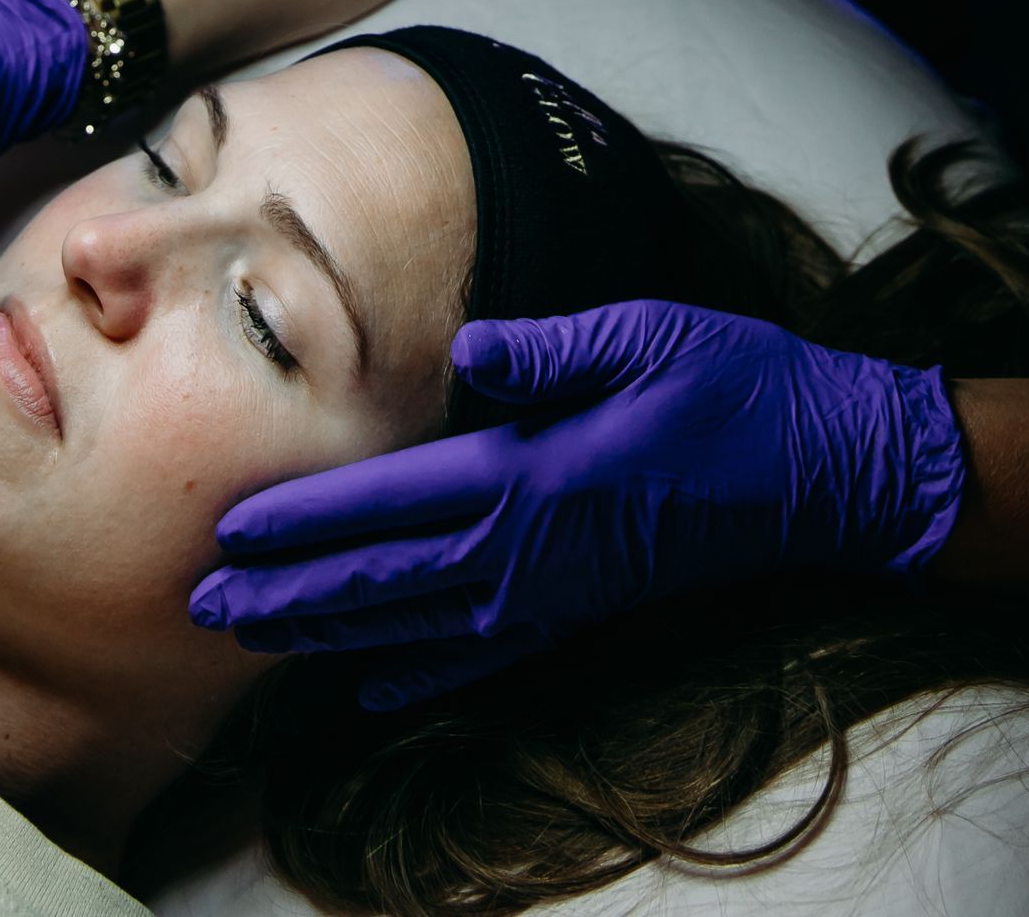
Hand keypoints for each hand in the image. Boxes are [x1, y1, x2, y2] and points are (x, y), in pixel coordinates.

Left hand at [189, 297, 967, 706]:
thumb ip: (551, 346)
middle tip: (202, 604)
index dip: (307, 519)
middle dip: (286, 591)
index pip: (394, 503)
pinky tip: (367, 693)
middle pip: (384, 578)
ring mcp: (555, 594)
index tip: (231, 532)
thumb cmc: (736, 388)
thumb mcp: (649, 335)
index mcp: (538, 476)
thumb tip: (471, 349)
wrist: (825, 473)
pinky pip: (480, 656)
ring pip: (414, 625)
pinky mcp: (580, 612)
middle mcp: (532, 551)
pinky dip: (415, 676)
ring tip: (253, 639)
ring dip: (327, 632)